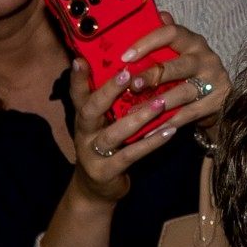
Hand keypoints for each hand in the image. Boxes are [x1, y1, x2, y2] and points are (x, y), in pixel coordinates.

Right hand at [64, 21, 227, 192]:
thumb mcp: (106, 122)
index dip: (77, 78)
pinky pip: (130, 155)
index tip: (81, 58)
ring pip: (112, 134)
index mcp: (83, 117)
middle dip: (107, 92)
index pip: (77, 94)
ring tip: (160, 103)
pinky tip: (169, 131)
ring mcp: (92, 154)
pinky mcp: (106, 172)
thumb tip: (130, 66)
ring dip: (137, 118)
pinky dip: (150, 143)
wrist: (98, 188)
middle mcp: (83, 133)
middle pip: (90, 110)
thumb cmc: (108, 144)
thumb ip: (113, 100)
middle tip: (127, 73)